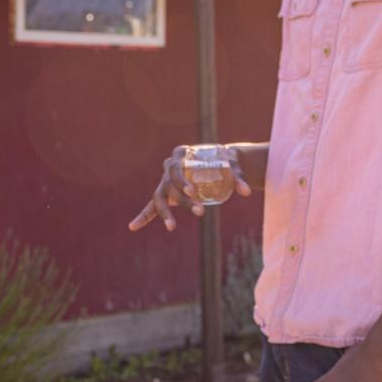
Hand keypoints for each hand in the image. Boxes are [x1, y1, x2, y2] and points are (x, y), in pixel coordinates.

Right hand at [128, 145, 253, 232]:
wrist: (219, 162)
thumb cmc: (224, 161)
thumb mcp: (231, 167)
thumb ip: (238, 178)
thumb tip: (247, 192)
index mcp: (181, 154)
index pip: (175, 166)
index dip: (181, 180)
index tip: (193, 191)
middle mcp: (169, 167)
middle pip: (169, 184)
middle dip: (182, 200)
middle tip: (200, 212)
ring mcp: (165, 181)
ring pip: (160, 197)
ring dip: (166, 213)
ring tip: (172, 227)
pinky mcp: (166, 194)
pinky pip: (152, 206)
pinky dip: (144, 216)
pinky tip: (133, 227)